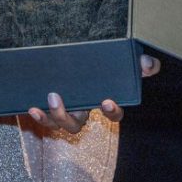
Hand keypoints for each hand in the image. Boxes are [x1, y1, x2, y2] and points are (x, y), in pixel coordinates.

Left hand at [27, 54, 161, 129]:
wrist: (70, 56)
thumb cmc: (101, 64)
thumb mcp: (121, 61)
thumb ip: (139, 63)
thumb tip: (149, 63)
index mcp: (101, 102)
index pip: (113, 115)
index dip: (112, 112)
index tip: (106, 101)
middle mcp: (82, 111)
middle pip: (75, 124)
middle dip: (66, 116)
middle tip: (56, 96)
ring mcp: (63, 110)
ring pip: (56, 123)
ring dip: (50, 115)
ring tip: (45, 99)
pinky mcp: (47, 105)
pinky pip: (43, 116)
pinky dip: (38, 114)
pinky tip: (32, 106)